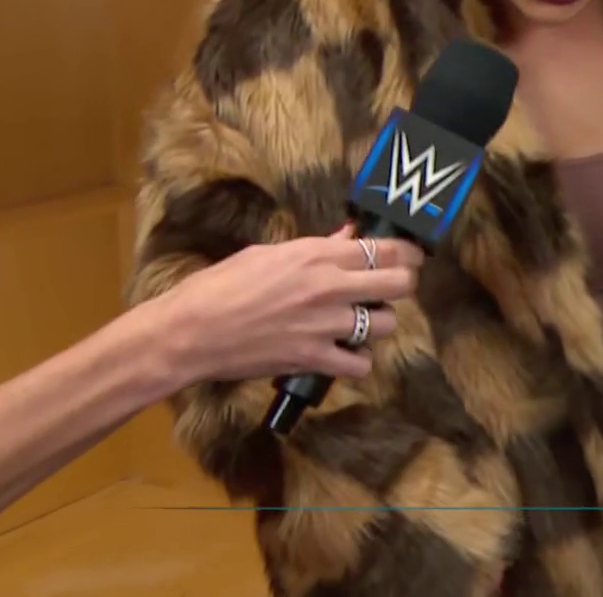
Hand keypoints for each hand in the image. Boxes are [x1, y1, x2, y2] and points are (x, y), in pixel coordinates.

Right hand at [148, 224, 424, 385]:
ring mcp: (324, 325)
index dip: (408, 252)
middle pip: (400, 284)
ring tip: (362, 321)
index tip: (412, 256)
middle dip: (403, 284)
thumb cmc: (220, 286)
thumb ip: (317, 248)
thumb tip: (348, 238)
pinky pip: (361, 364)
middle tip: (392, 287)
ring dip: (379, 323)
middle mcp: (329, 287)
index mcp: (317, 255)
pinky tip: (343, 353)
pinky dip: (357, 361)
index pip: (386, 248)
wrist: (189, 332)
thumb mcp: (268, 254)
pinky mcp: (313, 359)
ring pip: (387, 324)